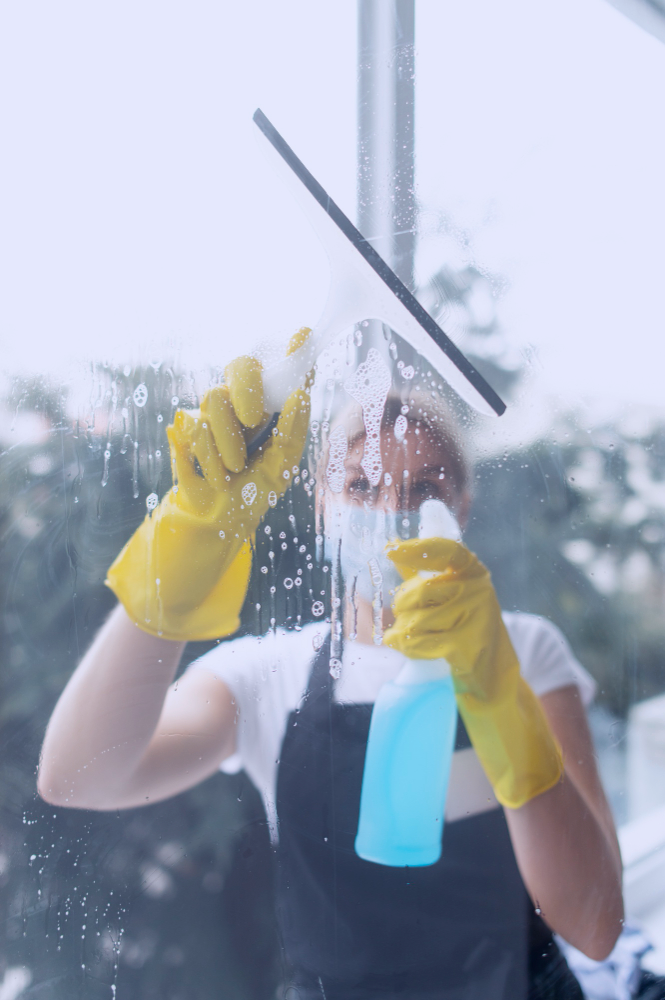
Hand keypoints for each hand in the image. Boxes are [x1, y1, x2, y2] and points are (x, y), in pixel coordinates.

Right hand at [106, 330, 311, 640]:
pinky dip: (208, 457)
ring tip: (235, 469)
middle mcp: (242, 402)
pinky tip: (216, 476)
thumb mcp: (282, 467)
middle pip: (241, 365)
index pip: (283, 369)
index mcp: (271, 406)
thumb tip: (298, 395)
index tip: (304, 334)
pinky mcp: (186, 428)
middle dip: (247, 390)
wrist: (216, 521)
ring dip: (227, 443)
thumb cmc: (255, 492)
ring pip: (214, 399)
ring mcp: (213, 412)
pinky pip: (193, 427)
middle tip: (254, 420)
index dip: (293, 349)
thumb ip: (293, 431)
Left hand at [383, 538, 562, 808]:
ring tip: (405, 636)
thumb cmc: (466, 631)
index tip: (391, 551)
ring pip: (416, 620)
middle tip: (401, 618)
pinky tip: (405, 646)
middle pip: (420, 591)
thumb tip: (393, 549)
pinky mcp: (467, 646)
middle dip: (401, 607)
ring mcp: (476, 618)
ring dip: (402, 631)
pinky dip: (406, 646)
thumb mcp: (453, 597)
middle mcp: (479, 590)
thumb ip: (426, 575)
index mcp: (475, 573)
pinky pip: (420, 642)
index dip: (417, 548)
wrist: (494, 677)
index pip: (447, 550)